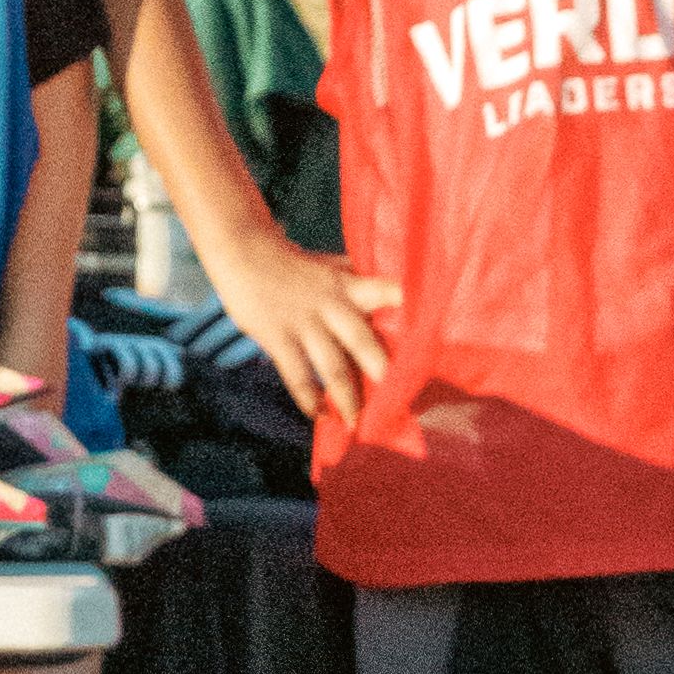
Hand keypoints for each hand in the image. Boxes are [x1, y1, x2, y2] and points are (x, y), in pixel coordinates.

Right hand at [215, 232, 401, 436]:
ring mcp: (304, 323)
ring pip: (332, 367)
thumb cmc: (291, 262)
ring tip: (357, 423)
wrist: (242, 250)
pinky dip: (309, 399)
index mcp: (348, 285)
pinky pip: (297, 375)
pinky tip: (320, 415)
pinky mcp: (278, 337)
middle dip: (380, 371)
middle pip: (362, 341)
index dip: (409, 311)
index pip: (387, 293)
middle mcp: (331, 305)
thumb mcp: (329, 266)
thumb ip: (356, 281)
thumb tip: (391, 290)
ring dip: (347, 398)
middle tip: (399, 400)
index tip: (431, 334)